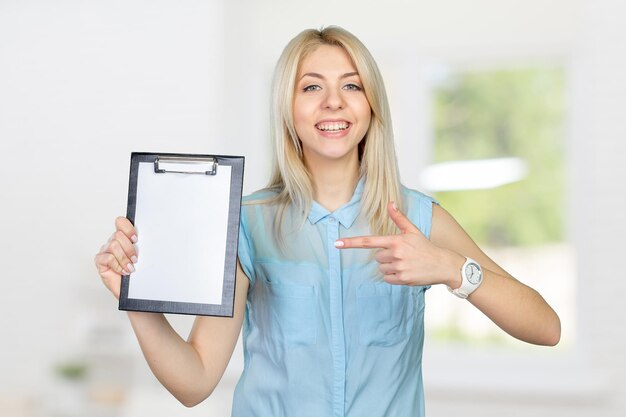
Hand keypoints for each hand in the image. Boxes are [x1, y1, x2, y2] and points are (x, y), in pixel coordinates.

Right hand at [94, 217, 138, 298]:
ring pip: (114, 245)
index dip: (128, 228)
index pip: (121, 222)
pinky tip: (123, 271)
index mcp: (124, 237)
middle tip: (136, 259)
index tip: (136, 238)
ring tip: (130, 267)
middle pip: (118, 235)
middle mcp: (113, 242)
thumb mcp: (144, 257)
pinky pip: (108, 258)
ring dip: (124, 258)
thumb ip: (143, 246)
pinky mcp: (100, 261)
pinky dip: (118, 265)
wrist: (132, 291)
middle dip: (129, 248)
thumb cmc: (138, 273)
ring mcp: (106, 251)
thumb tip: (154, 237)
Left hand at [336, 202, 459, 286]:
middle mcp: (396, 254)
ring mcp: (399, 267)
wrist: (442, 264)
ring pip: (381, 268)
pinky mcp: (402, 279)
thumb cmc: (425, 246)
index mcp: (395, 240)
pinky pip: (387, 278)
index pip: (368, 241)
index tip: (337, 244)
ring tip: (405, 263)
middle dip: (386, 256)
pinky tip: (406, 271)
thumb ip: (399, 218)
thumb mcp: (412, 231)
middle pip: (377, 257)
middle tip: (402, 255)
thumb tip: (390, 202)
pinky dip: (394, 276)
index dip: (351, 243)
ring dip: (390, 267)